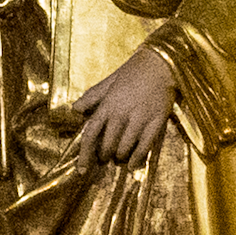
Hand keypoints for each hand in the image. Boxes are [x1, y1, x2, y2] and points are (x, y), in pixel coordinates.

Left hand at [75, 44, 176, 162]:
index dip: (85, 154)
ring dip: (120, 156)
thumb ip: (92, 97)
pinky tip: (133, 164)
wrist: (159, 64)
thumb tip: (75, 108)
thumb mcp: (109, 82)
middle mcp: (121, 115)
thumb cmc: (132, 72)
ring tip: (120, 156)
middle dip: (104, 155)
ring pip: (124, 149)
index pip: (91, 134)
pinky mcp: (155, 123)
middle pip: (107, 145)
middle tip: (106, 156)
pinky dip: (137, 159)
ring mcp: (139, 120)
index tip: (82, 170)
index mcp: (107, 105)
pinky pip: (143, 148)